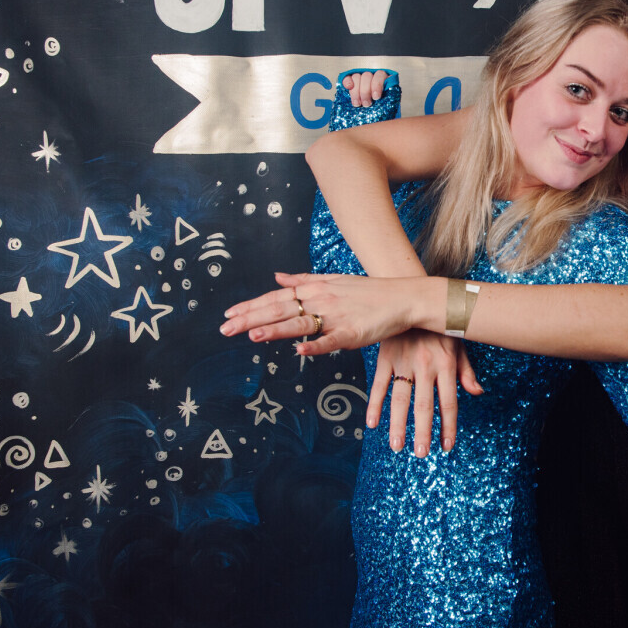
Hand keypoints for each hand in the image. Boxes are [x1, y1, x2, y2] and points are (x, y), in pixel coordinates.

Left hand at [220, 272, 414, 354]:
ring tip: (251, 336)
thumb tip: (278, 276)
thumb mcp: (333, 280)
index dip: (250, 306)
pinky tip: (299, 352)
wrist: (403, 297)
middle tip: (224, 329)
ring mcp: (336, 316)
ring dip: (274, 330)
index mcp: (314, 289)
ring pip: (299, 323)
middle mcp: (321, 300)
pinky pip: (330, 341)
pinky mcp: (353, 333)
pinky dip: (315, 346)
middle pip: (280, 309)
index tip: (228, 314)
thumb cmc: (369, 292)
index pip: (276, 297)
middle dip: (250, 319)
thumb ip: (303, 279)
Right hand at [343, 70, 390, 106]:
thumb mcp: (386, 107)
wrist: (373, 116)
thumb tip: (384, 103)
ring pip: (357, 77)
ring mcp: (360, 78)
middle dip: (365, 91)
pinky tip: (348, 88)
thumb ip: (386, 101)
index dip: (377, 85)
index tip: (376, 97)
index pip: (380, 75)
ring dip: (356, 91)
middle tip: (366, 104)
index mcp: (383, 80)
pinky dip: (347, 82)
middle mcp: (372, 77)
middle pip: (367, 76)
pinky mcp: (350, 82)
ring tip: (357, 103)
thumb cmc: (381, 110)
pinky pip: (347, 78)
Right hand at [366, 331, 482, 456]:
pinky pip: (379, 384)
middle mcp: (425, 365)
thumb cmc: (439, 326)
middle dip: (423, 431)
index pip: (449, 402)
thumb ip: (466, 370)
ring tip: (397, 447)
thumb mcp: (458, 344)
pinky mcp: (386, 357)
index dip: (448, 426)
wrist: (413, 297)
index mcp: (446, 363)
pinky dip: (375, 404)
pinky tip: (373, 423)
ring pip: (401, 398)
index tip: (446, 446)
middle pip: (424, 405)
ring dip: (398, 424)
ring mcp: (404, 361)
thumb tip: (477, 392)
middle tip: (420, 454)